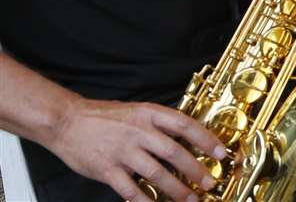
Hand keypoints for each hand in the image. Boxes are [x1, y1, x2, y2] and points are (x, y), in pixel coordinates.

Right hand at [53, 96, 226, 201]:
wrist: (67, 121)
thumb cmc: (105, 117)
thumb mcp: (138, 110)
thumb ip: (160, 123)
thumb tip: (188, 137)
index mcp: (149, 114)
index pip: (185, 125)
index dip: (206, 139)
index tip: (221, 152)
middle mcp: (138, 131)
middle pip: (174, 152)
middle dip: (195, 169)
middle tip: (209, 182)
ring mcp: (122, 151)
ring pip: (156, 172)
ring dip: (176, 188)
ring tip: (190, 198)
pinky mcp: (106, 169)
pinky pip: (129, 189)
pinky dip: (143, 200)